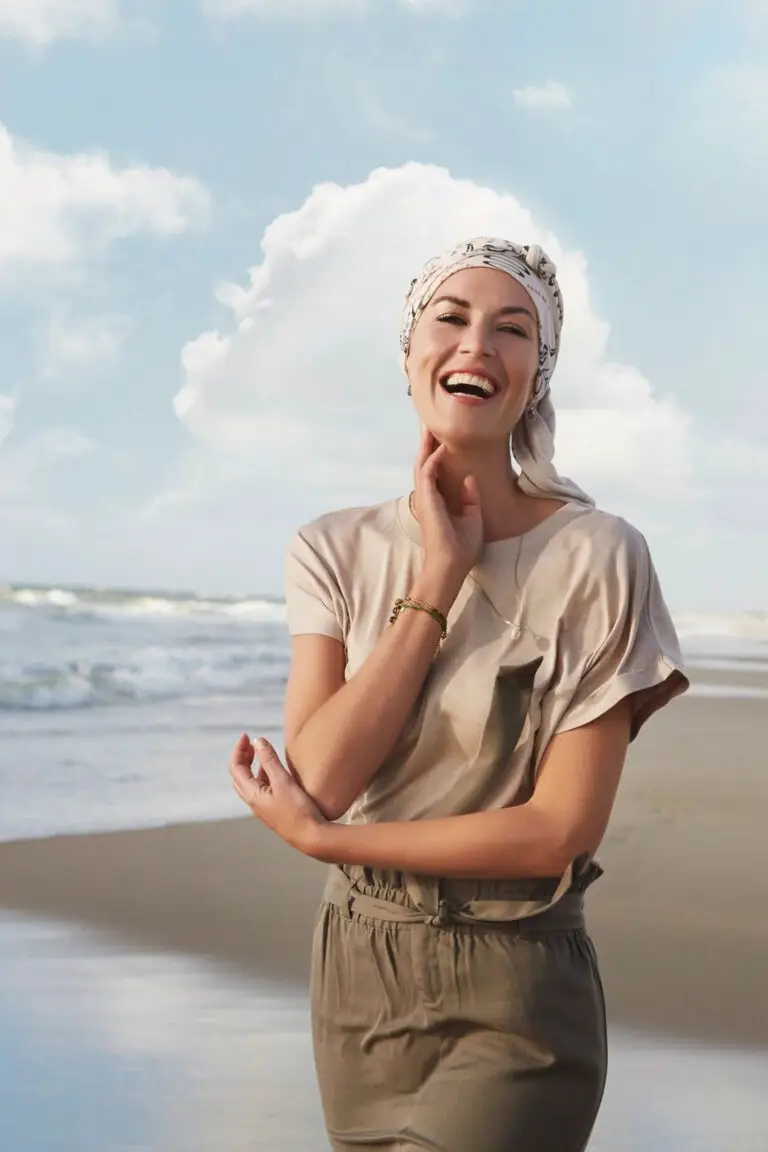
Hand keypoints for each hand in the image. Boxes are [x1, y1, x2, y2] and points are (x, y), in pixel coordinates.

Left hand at [229, 734, 328, 855]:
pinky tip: (273, 772)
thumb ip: (270, 760)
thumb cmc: (298, 810)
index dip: (238, 750)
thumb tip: (258, 740)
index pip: (236, 768)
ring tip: (260, 753)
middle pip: (239, 775)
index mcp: (252, 794)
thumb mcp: (283, 781)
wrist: (311, 837)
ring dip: (251, 766)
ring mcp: (263, 807)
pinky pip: (261, 789)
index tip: (246, 736)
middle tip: (250, 743)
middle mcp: (254, 802)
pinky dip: (262, 776)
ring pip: (249, 783)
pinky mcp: (273, 810)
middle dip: (242, 757)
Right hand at [413, 426, 482, 580]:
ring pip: (421, 464)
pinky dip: (433, 458)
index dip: (435, 455)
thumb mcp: (472, 517)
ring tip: (428, 426)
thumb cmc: (461, 547)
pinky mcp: (426, 500)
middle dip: (426, 445)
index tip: (440, 438)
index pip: (434, 473)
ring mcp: (425, 498)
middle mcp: (428, 498)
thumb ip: (470, 498)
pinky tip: (441, 446)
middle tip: (429, 424)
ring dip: (425, 445)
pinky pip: (427, 472)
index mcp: (437, 502)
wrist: (451, 565)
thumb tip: (470, 478)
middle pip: (424, 464)